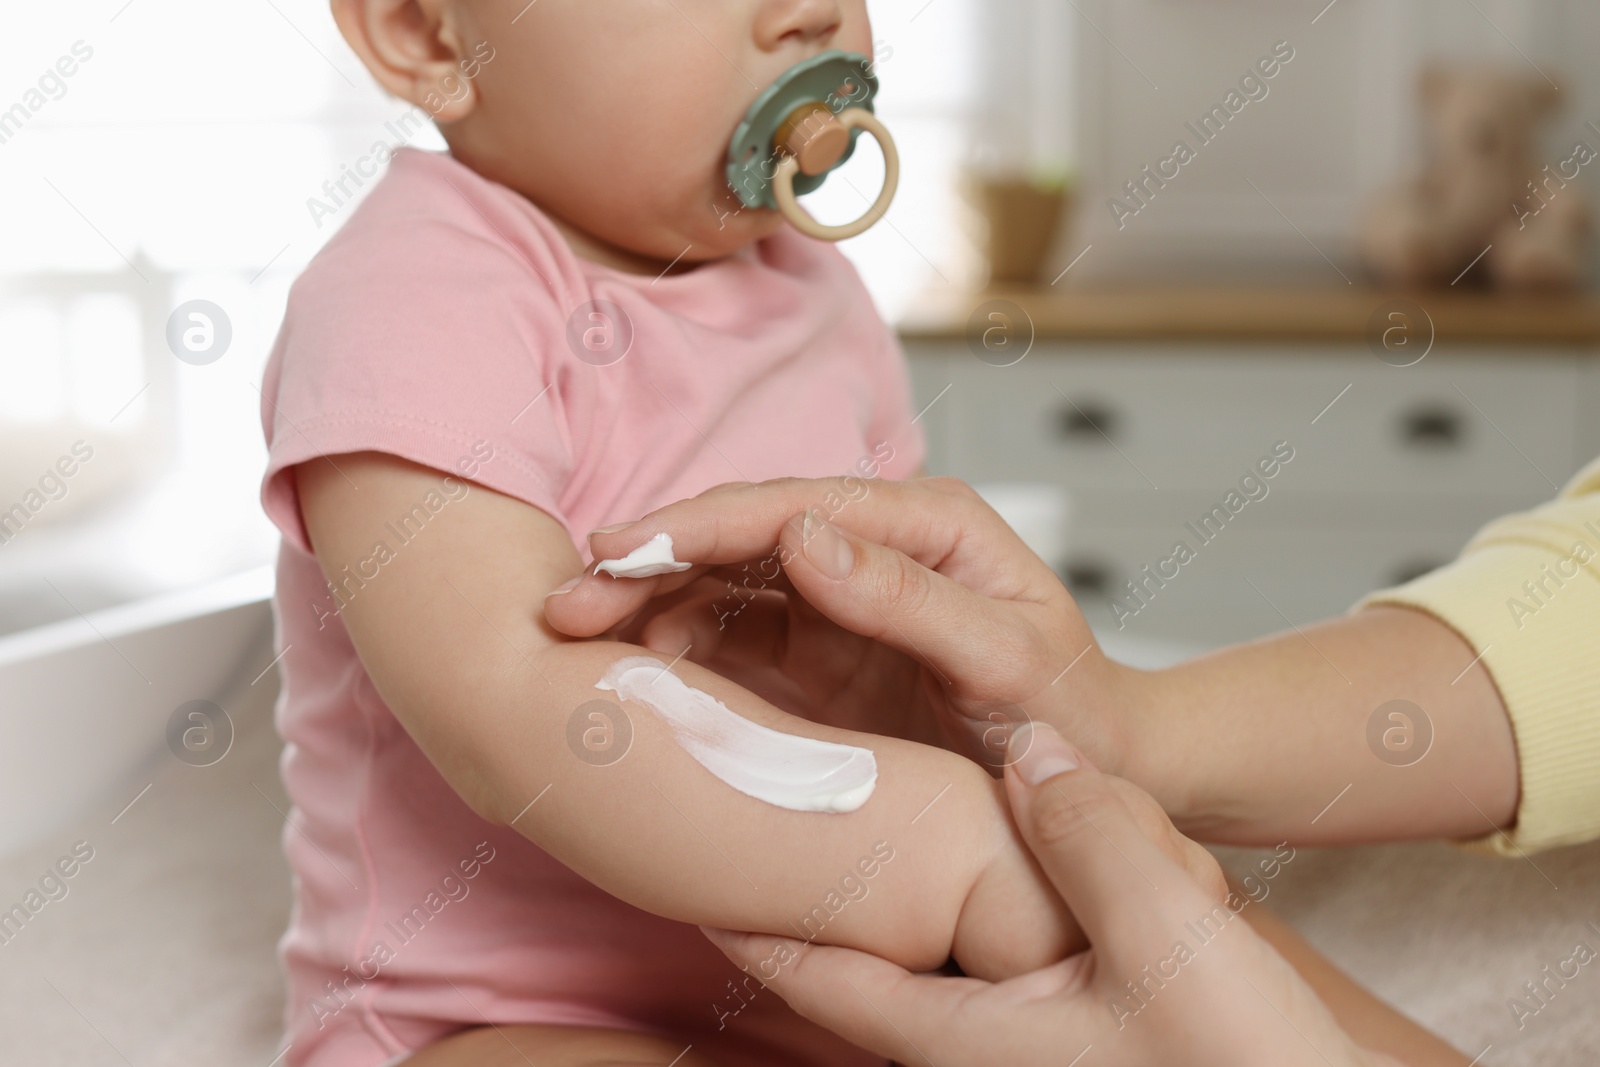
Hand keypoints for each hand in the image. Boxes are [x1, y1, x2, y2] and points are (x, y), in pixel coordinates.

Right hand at [545, 476, 1142, 778]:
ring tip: (576, 640)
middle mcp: (869, 545)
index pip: (787, 507)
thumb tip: (802, 533)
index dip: (696, 527)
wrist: (1093, 778)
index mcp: (922, 522)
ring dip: (647, 605)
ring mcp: (837, 597)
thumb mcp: (1003, 656)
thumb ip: (909, 597)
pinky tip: (632, 675)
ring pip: (720, 583)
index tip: (617, 554)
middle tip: (564, 604)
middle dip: (648, 562)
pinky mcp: (816, 650)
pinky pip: (731, 638)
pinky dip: (676, 648)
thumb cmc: (1069, 712)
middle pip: (737, 537)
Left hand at [703, 724, 1401, 1066]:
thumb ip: (1091, 841)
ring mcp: (1030, 1040)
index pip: (816, 972)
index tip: (683, 861)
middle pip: (866, 956)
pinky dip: (996, 895)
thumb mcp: (1170, 942)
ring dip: (917, 885)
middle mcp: (979, 1043)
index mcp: (963, 1037)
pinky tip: (1024, 853)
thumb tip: (1032, 752)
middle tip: (772, 804)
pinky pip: (1011, 953)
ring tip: (884, 813)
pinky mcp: (1084, 1030)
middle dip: (820, 887)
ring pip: (945, 946)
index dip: (746, 914)